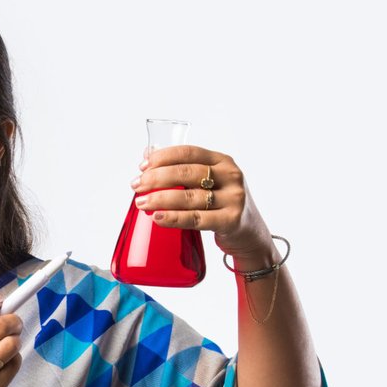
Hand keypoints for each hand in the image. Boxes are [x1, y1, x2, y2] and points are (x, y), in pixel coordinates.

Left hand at [131, 145, 276, 265]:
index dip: (163, 157)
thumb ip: (183, 170)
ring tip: (142, 203)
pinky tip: (158, 218)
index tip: (142, 166)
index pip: (189, 152)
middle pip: (187, 173)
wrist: (250, 234)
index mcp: (223, 161)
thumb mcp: (210, 182)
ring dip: (161, 199)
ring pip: (189, 197)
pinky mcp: (231, 221)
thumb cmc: (223, 205)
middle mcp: (231, 177)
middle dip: (156, 178)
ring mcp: (234, 199)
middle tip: (137, 186)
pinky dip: (174, 218)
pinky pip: (197, 219)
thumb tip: (147, 155)